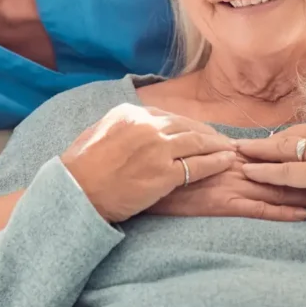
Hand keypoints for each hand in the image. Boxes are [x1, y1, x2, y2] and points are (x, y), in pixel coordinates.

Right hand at [61, 103, 235, 222]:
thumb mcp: (97, 133)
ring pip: (197, 142)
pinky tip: (226, 162)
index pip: (167, 116)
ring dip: (217, 145)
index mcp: (129, 113)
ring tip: (230, 149)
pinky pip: (198, 165)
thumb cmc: (80, 168)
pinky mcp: (164, 174)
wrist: (75, 193)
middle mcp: (146, 126)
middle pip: (186, 126)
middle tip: (221, 139)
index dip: (186, 124)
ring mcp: (157, 149)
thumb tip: (134, 127)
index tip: (198, 131)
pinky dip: (216, 162)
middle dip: (207, 133)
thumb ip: (121, 126)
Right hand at [148, 149, 305, 220]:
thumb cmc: (161, 166)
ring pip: (276, 189)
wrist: (137, 178)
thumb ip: (209, 145)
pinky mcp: (221, 205)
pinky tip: (302, 216)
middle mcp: (233, 167)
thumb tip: (228, 146)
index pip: (271, 154)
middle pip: (282, 171)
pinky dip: (280, 212)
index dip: (300, 155)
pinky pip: (256, 210)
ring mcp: (228, 185)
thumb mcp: (186, 150)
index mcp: (228, 153)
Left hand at [235, 116, 305, 234]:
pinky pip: (286, 171)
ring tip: (235, 156)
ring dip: (256, 154)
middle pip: (289, 136)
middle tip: (238, 145)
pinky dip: (265, 172)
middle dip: (262, 142)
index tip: (264, 142)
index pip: (305, 131)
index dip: (282, 139)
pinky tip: (249, 173)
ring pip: (283, 150)